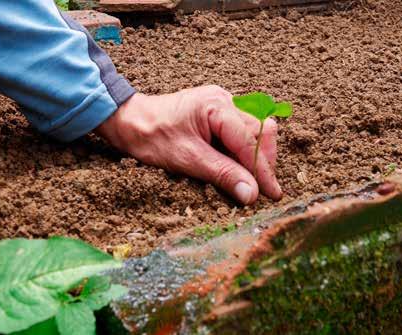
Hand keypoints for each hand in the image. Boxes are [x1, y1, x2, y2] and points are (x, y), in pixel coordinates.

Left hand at [96, 85, 281, 204]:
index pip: (251, 141)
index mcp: (217, 106)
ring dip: (255, 155)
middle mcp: (224, 99)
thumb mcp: (188, 159)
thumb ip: (222, 174)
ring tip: (250, 179)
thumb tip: (252, 193)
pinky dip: (243, 150)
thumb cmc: (152, 136)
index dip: (263, 170)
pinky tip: (237, 166)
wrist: (130, 122)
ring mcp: (222, 103)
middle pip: (260, 131)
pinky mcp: (217, 112)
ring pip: (254, 130)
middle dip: (264, 161)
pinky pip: (241, 130)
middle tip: (262, 189)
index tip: (271, 193)